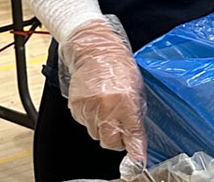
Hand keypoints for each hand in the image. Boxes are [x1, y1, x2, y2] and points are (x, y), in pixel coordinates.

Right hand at [61, 17, 145, 164]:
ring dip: (103, 127)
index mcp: (126, 101)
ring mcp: (88, 108)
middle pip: (110, 141)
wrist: (95, 51)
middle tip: (121, 126)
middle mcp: (106, 107)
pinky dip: (91, 118)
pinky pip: (84, 124)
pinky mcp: (75, 107)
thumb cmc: (119, 67)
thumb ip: (136, 115)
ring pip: (96, 134)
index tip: (138, 161)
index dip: (135, 151)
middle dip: (117, 139)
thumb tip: (137, 138)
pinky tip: (96, 103)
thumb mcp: (137, 90)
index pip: (132, 134)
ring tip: (107, 107)